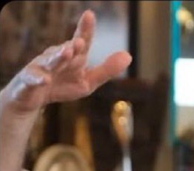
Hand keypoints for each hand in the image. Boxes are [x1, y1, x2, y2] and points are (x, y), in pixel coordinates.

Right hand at [1, 10, 131, 114]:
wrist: (35, 99)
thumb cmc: (63, 86)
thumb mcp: (88, 81)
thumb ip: (107, 70)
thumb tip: (128, 56)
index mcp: (73, 57)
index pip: (81, 41)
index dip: (85, 29)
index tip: (90, 15)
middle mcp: (57, 58)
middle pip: (66, 50)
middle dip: (72, 46)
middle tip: (80, 42)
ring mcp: (42, 68)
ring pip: (50, 61)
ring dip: (58, 57)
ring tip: (67, 53)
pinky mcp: (29, 80)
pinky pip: (33, 79)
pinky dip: (38, 79)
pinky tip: (45, 80)